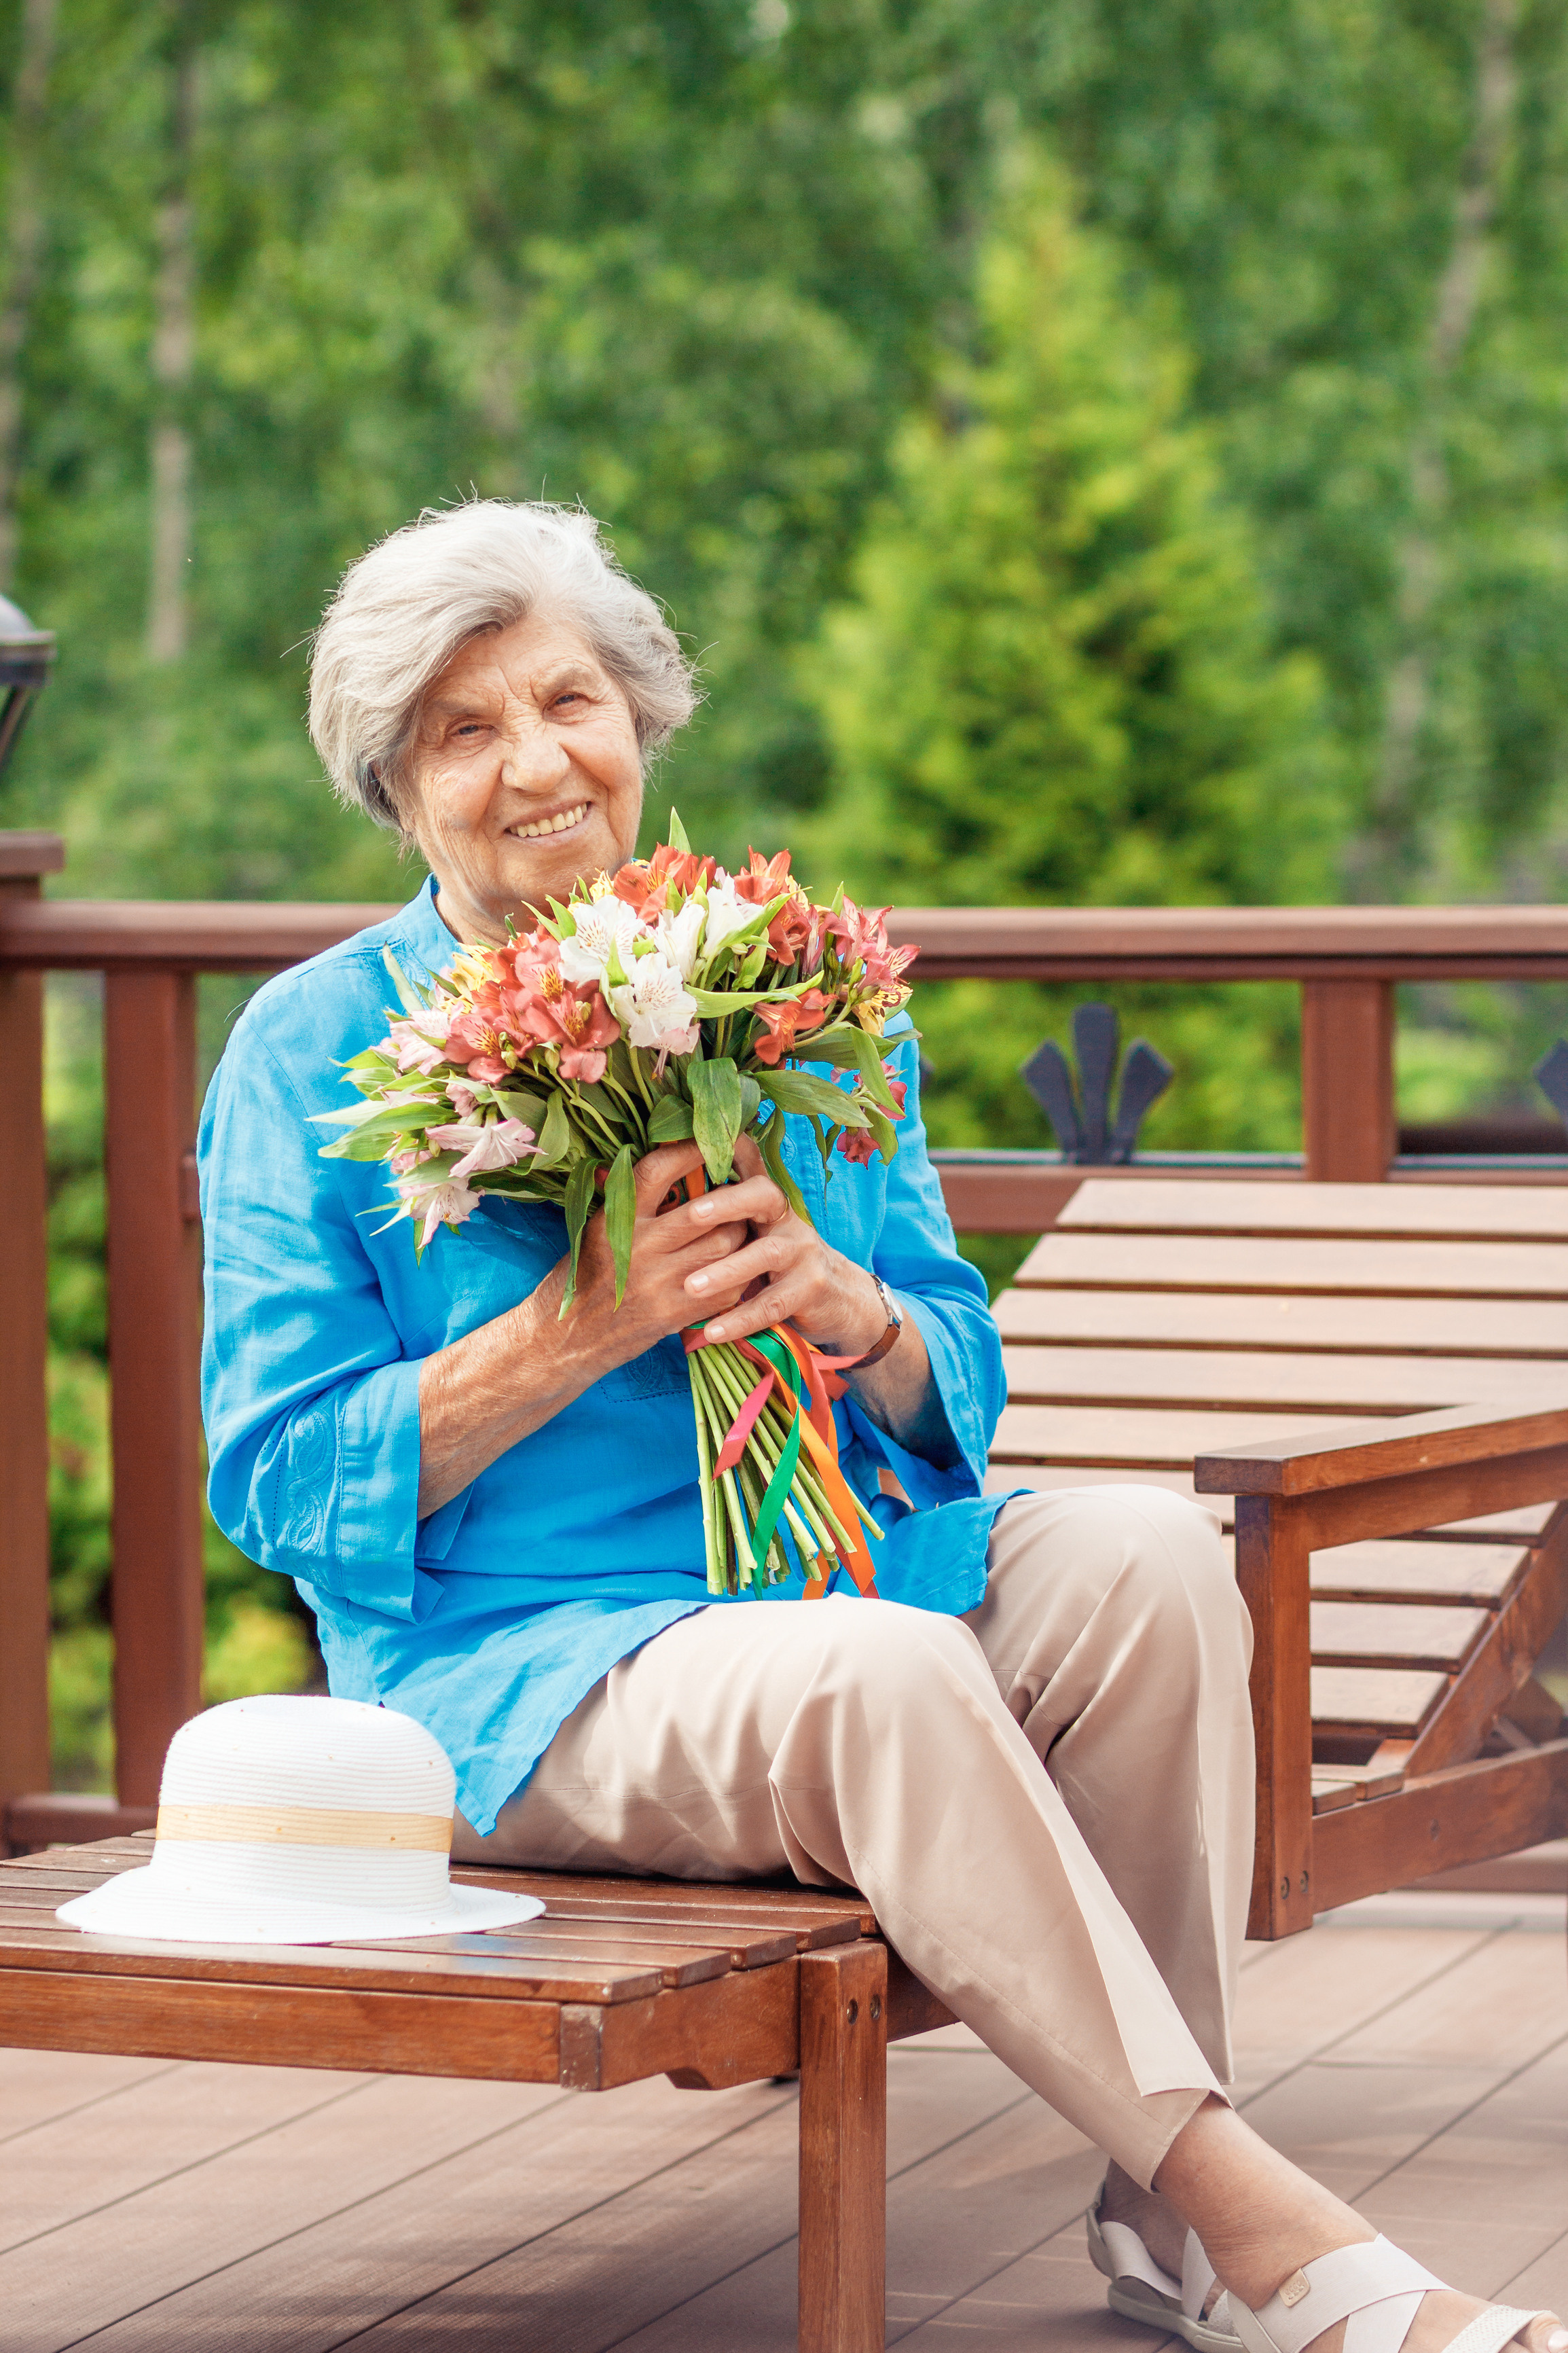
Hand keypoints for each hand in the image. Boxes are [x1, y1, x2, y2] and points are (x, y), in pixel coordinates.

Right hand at [546, 1140, 753, 1372]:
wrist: (561, 1340)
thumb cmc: (581, 1277)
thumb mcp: (594, 1229)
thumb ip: (629, 1200)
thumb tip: (670, 1157)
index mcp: (615, 1219)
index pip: (658, 1170)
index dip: (689, 1150)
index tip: (712, 1140)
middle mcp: (638, 1248)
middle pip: (707, 1211)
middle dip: (732, 1199)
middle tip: (740, 1192)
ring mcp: (659, 1283)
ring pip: (724, 1246)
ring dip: (739, 1235)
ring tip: (736, 1229)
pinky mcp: (674, 1314)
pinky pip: (726, 1287)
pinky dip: (736, 1274)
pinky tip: (730, 1268)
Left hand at [679, 1134, 887, 1358]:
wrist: (840, 1300)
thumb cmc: (780, 1263)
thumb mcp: (757, 1232)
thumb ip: (725, 1216)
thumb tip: (666, 1199)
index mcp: (767, 1200)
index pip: (751, 1161)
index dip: (729, 1148)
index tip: (693, 1142)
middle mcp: (787, 1217)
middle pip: (762, 1194)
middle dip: (726, 1202)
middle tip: (690, 1215)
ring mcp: (803, 1251)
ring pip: (765, 1253)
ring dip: (726, 1270)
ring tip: (690, 1287)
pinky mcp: (810, 1288)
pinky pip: (771, 1304)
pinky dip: (739, 1319)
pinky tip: (711, 1332)